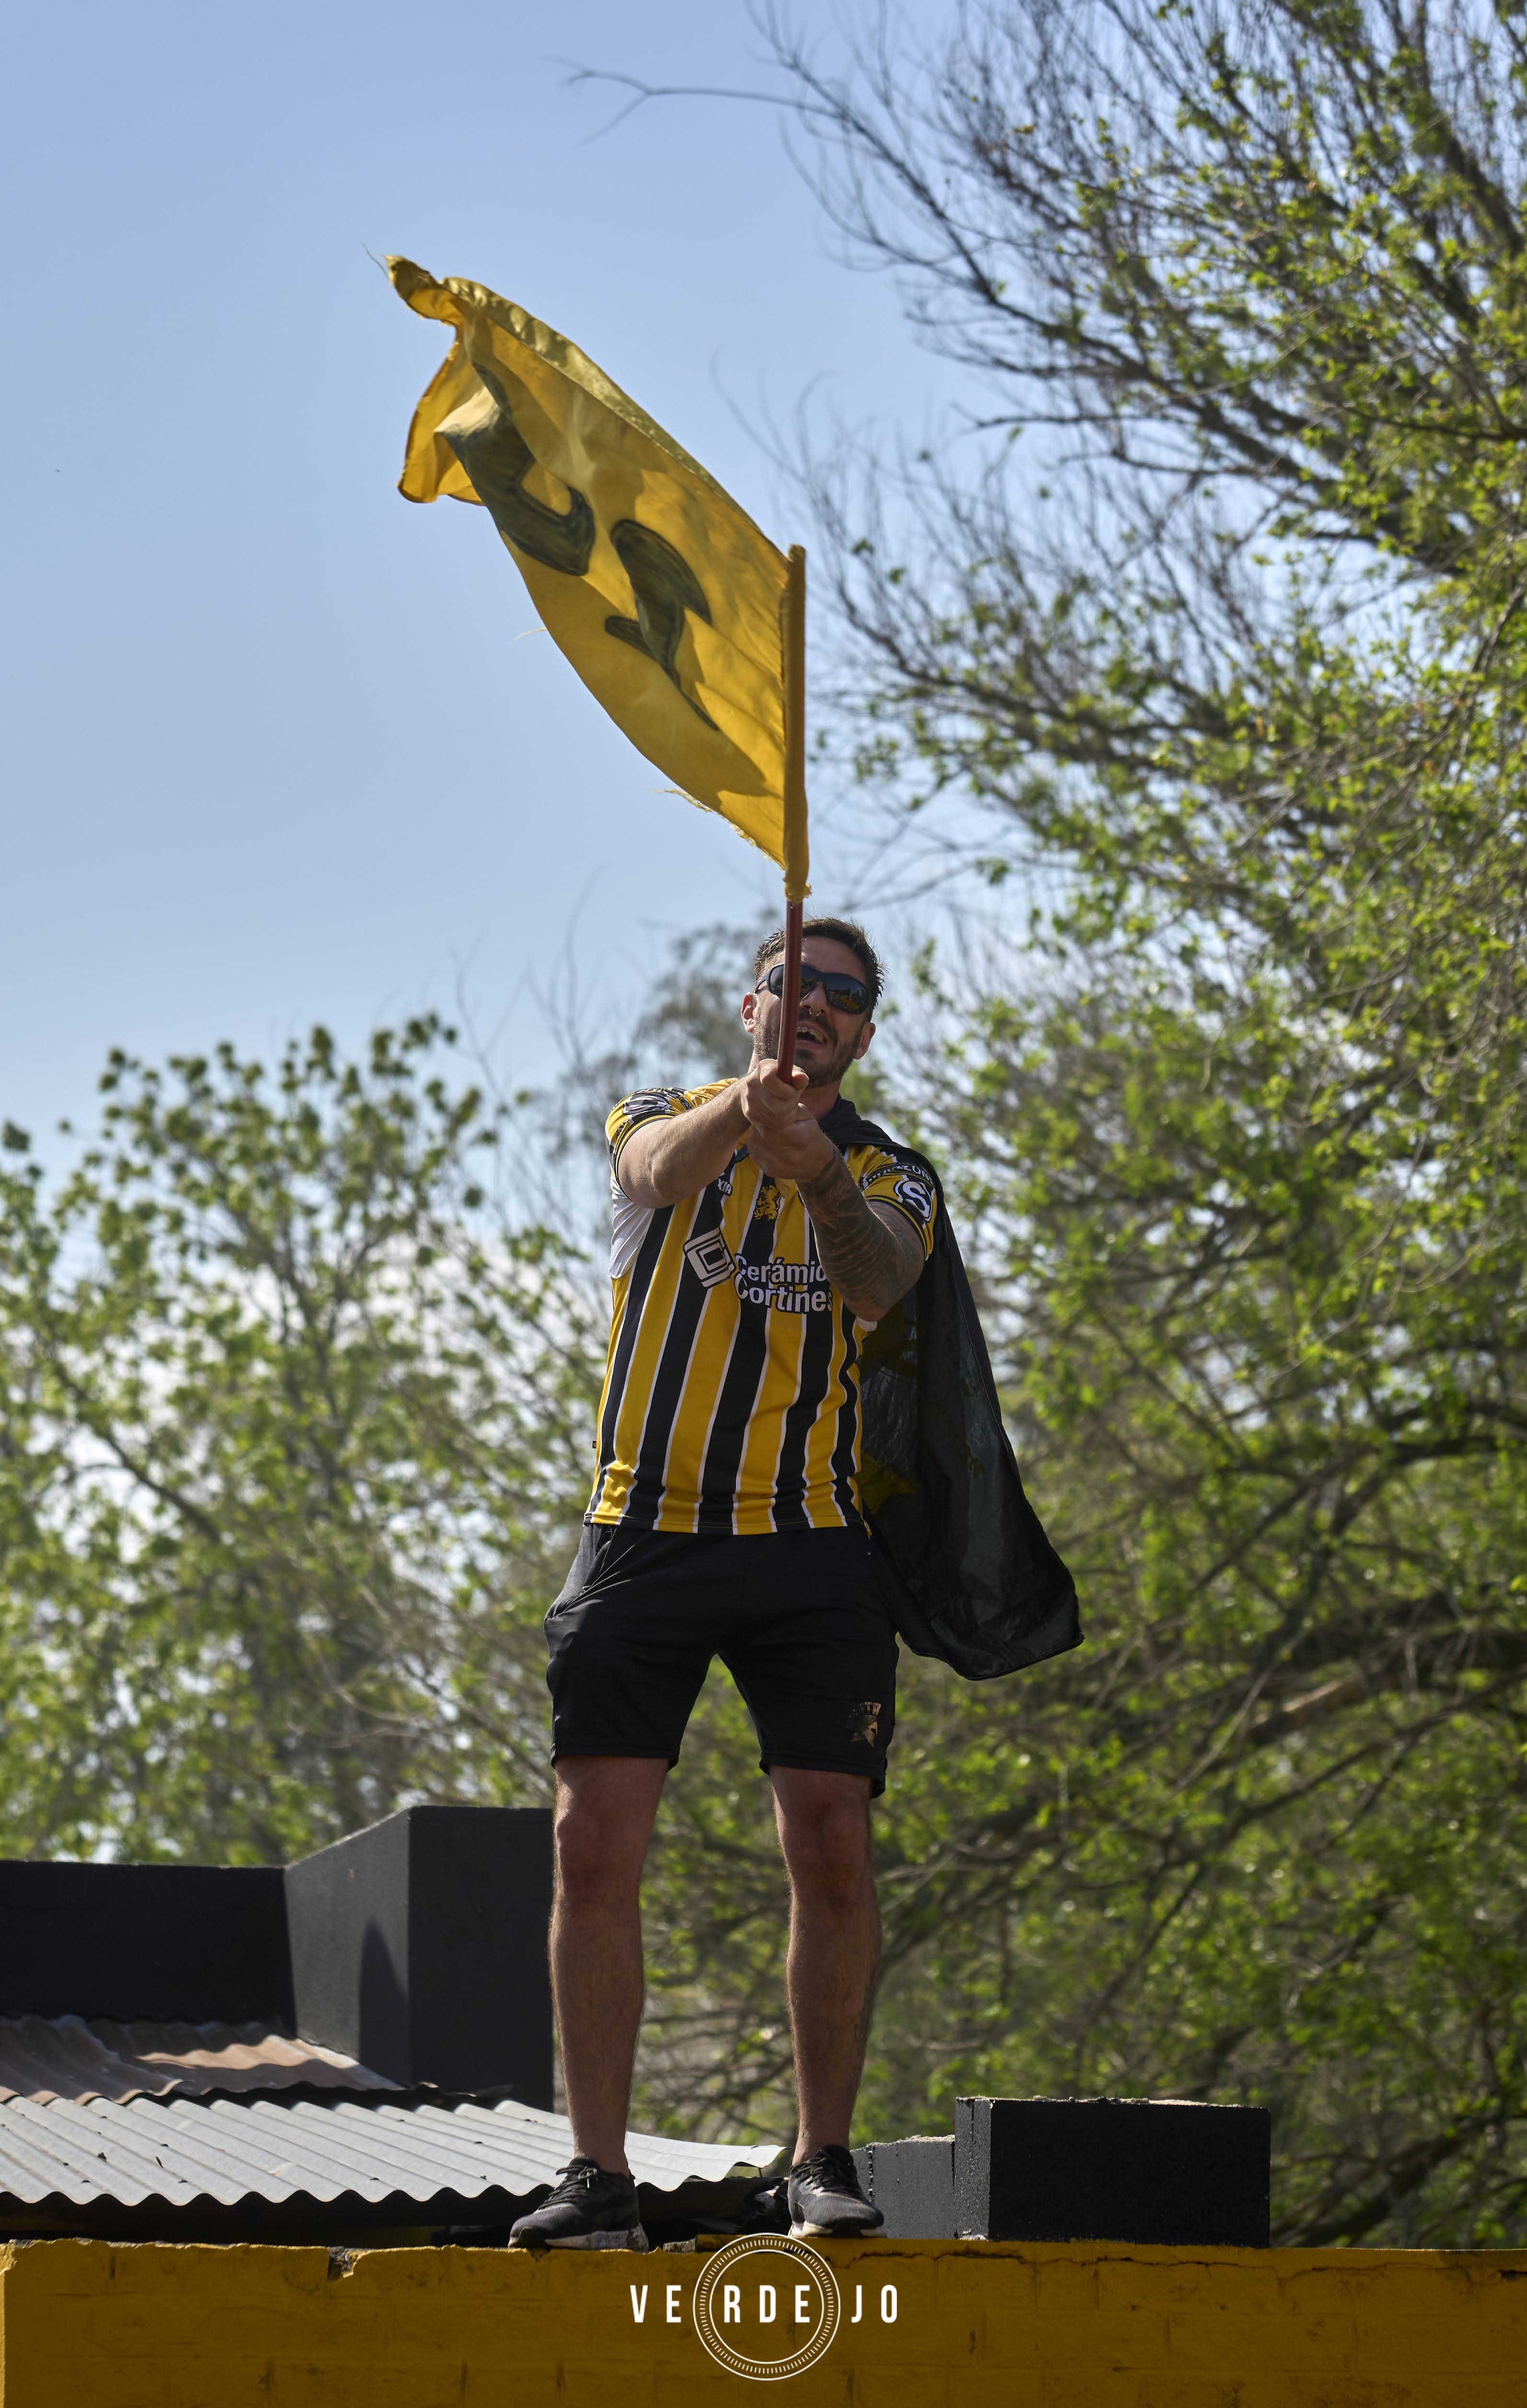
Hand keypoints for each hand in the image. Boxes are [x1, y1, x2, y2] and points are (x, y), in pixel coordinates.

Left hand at [740, 1059, 834, 1184]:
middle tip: (767, 1116)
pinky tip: (769, 1141)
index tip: (769, 1107)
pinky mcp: (770, 1171)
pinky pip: (756, 1152)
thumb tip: (792, 1079)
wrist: (816, 1165)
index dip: (770, 1113)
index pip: (776, 1122)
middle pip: (764, 1132)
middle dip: (764, 1122)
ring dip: (760, 1132)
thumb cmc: (811, 1134)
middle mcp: (790, 1156)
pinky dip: (759, 1143)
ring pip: (756, 1141)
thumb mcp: (806, 1116)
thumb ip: (793, 1102)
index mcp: (801, 1139)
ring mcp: (779, 1166)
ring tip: (770, 1129)